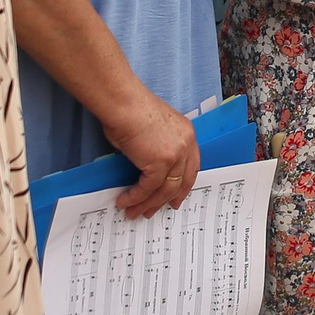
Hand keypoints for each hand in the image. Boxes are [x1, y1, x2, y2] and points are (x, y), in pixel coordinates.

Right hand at [103, 92, 198, 217]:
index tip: (176, 197)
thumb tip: (145, 167)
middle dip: (167, 199)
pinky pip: (148, 188)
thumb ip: (158, 147)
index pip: (191, 166)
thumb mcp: (154, 128)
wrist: (123, 103)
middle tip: (154, 210)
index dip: (183, 184)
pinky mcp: (160, 163)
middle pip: (181, 181)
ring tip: (134, 212)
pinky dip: (136, 197)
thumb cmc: (130, 109)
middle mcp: (186, 144)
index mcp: (187, 133)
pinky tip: (125, 201)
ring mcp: (175, 154)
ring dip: (148, 203)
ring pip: (165, 189)